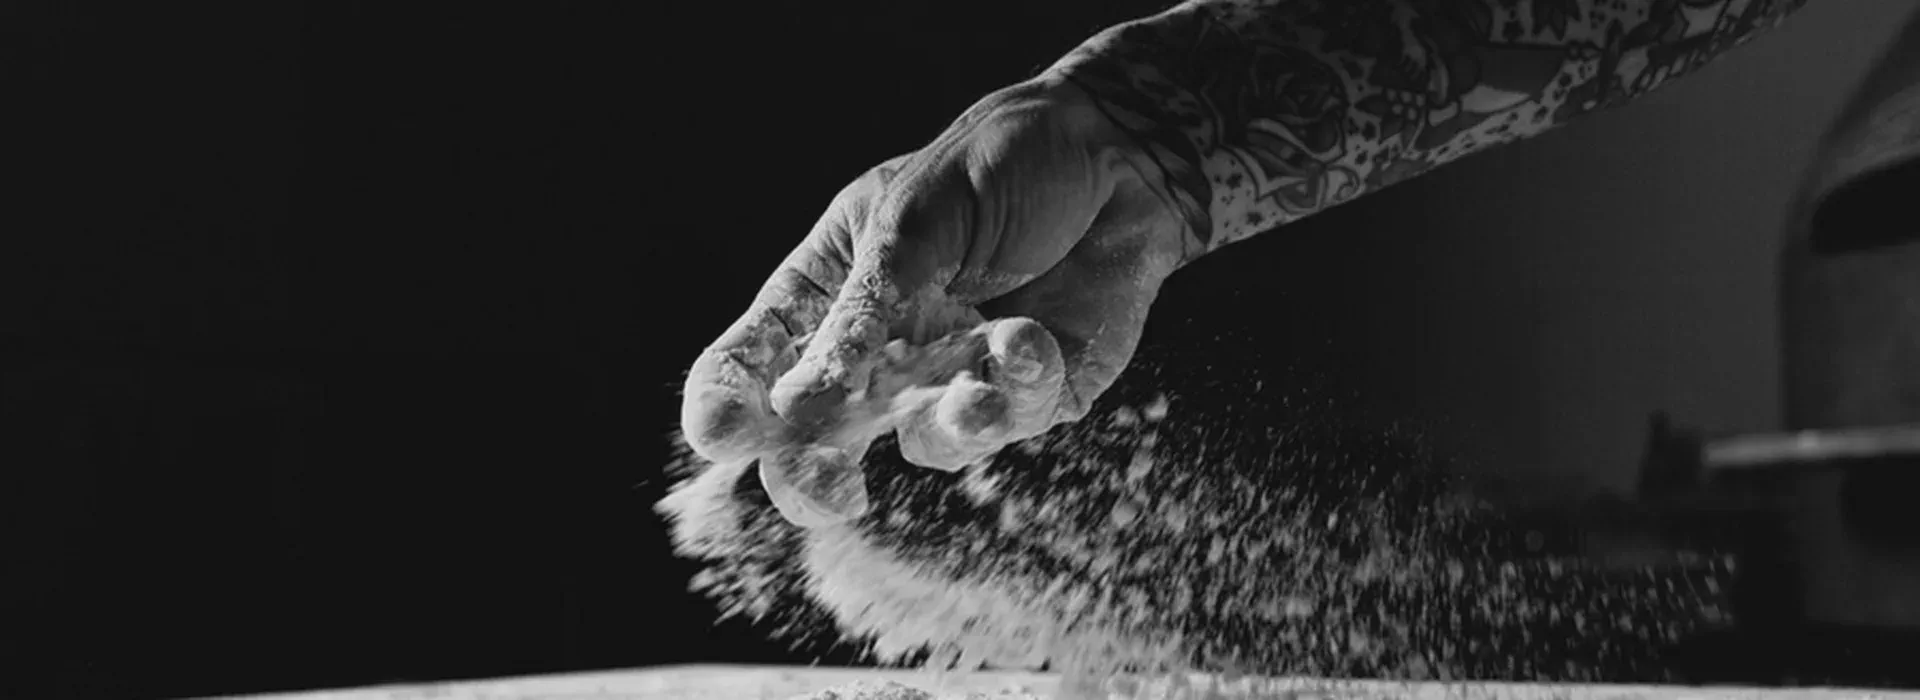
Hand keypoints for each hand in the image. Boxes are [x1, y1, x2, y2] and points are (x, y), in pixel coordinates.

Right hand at [679, 76, 1186, 526]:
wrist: (1118, 159)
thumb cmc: (998, 165)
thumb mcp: (912, 216)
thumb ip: (863, 307)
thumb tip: (799, 404)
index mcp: (824, 293)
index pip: (746, 362)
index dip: (722, 406)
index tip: (723, 434)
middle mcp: (876, 353)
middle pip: (813, 443)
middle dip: (811, 477)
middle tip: (828, 489)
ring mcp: (947, 383)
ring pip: (923, 445)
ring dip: (950, 420)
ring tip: (976, 392)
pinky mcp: (1021, 401)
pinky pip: (1003, 422)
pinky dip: (1016, 384)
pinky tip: (1032, 336)